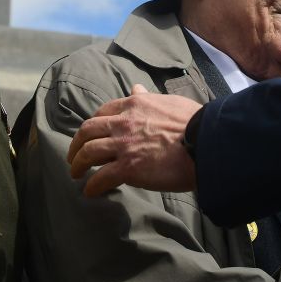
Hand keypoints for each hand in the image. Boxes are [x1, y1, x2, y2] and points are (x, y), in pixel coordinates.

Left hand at [66, 89, 200, 195]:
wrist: (206, 143)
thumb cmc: (196, 123)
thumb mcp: (169, 102)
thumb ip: (149, 98)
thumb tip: (137, 89)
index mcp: (134, 105)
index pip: (103, 112)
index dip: (93, 125)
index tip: (92, 135)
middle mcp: (124, 122)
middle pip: (88, 131)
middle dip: (77, 144)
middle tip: (74, 155)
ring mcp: (124, 145)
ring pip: (88, 153)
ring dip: (78, 164)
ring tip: (76, 174)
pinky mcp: (128, 168)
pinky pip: (101, 178)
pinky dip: (92, 186)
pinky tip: (90, 192)